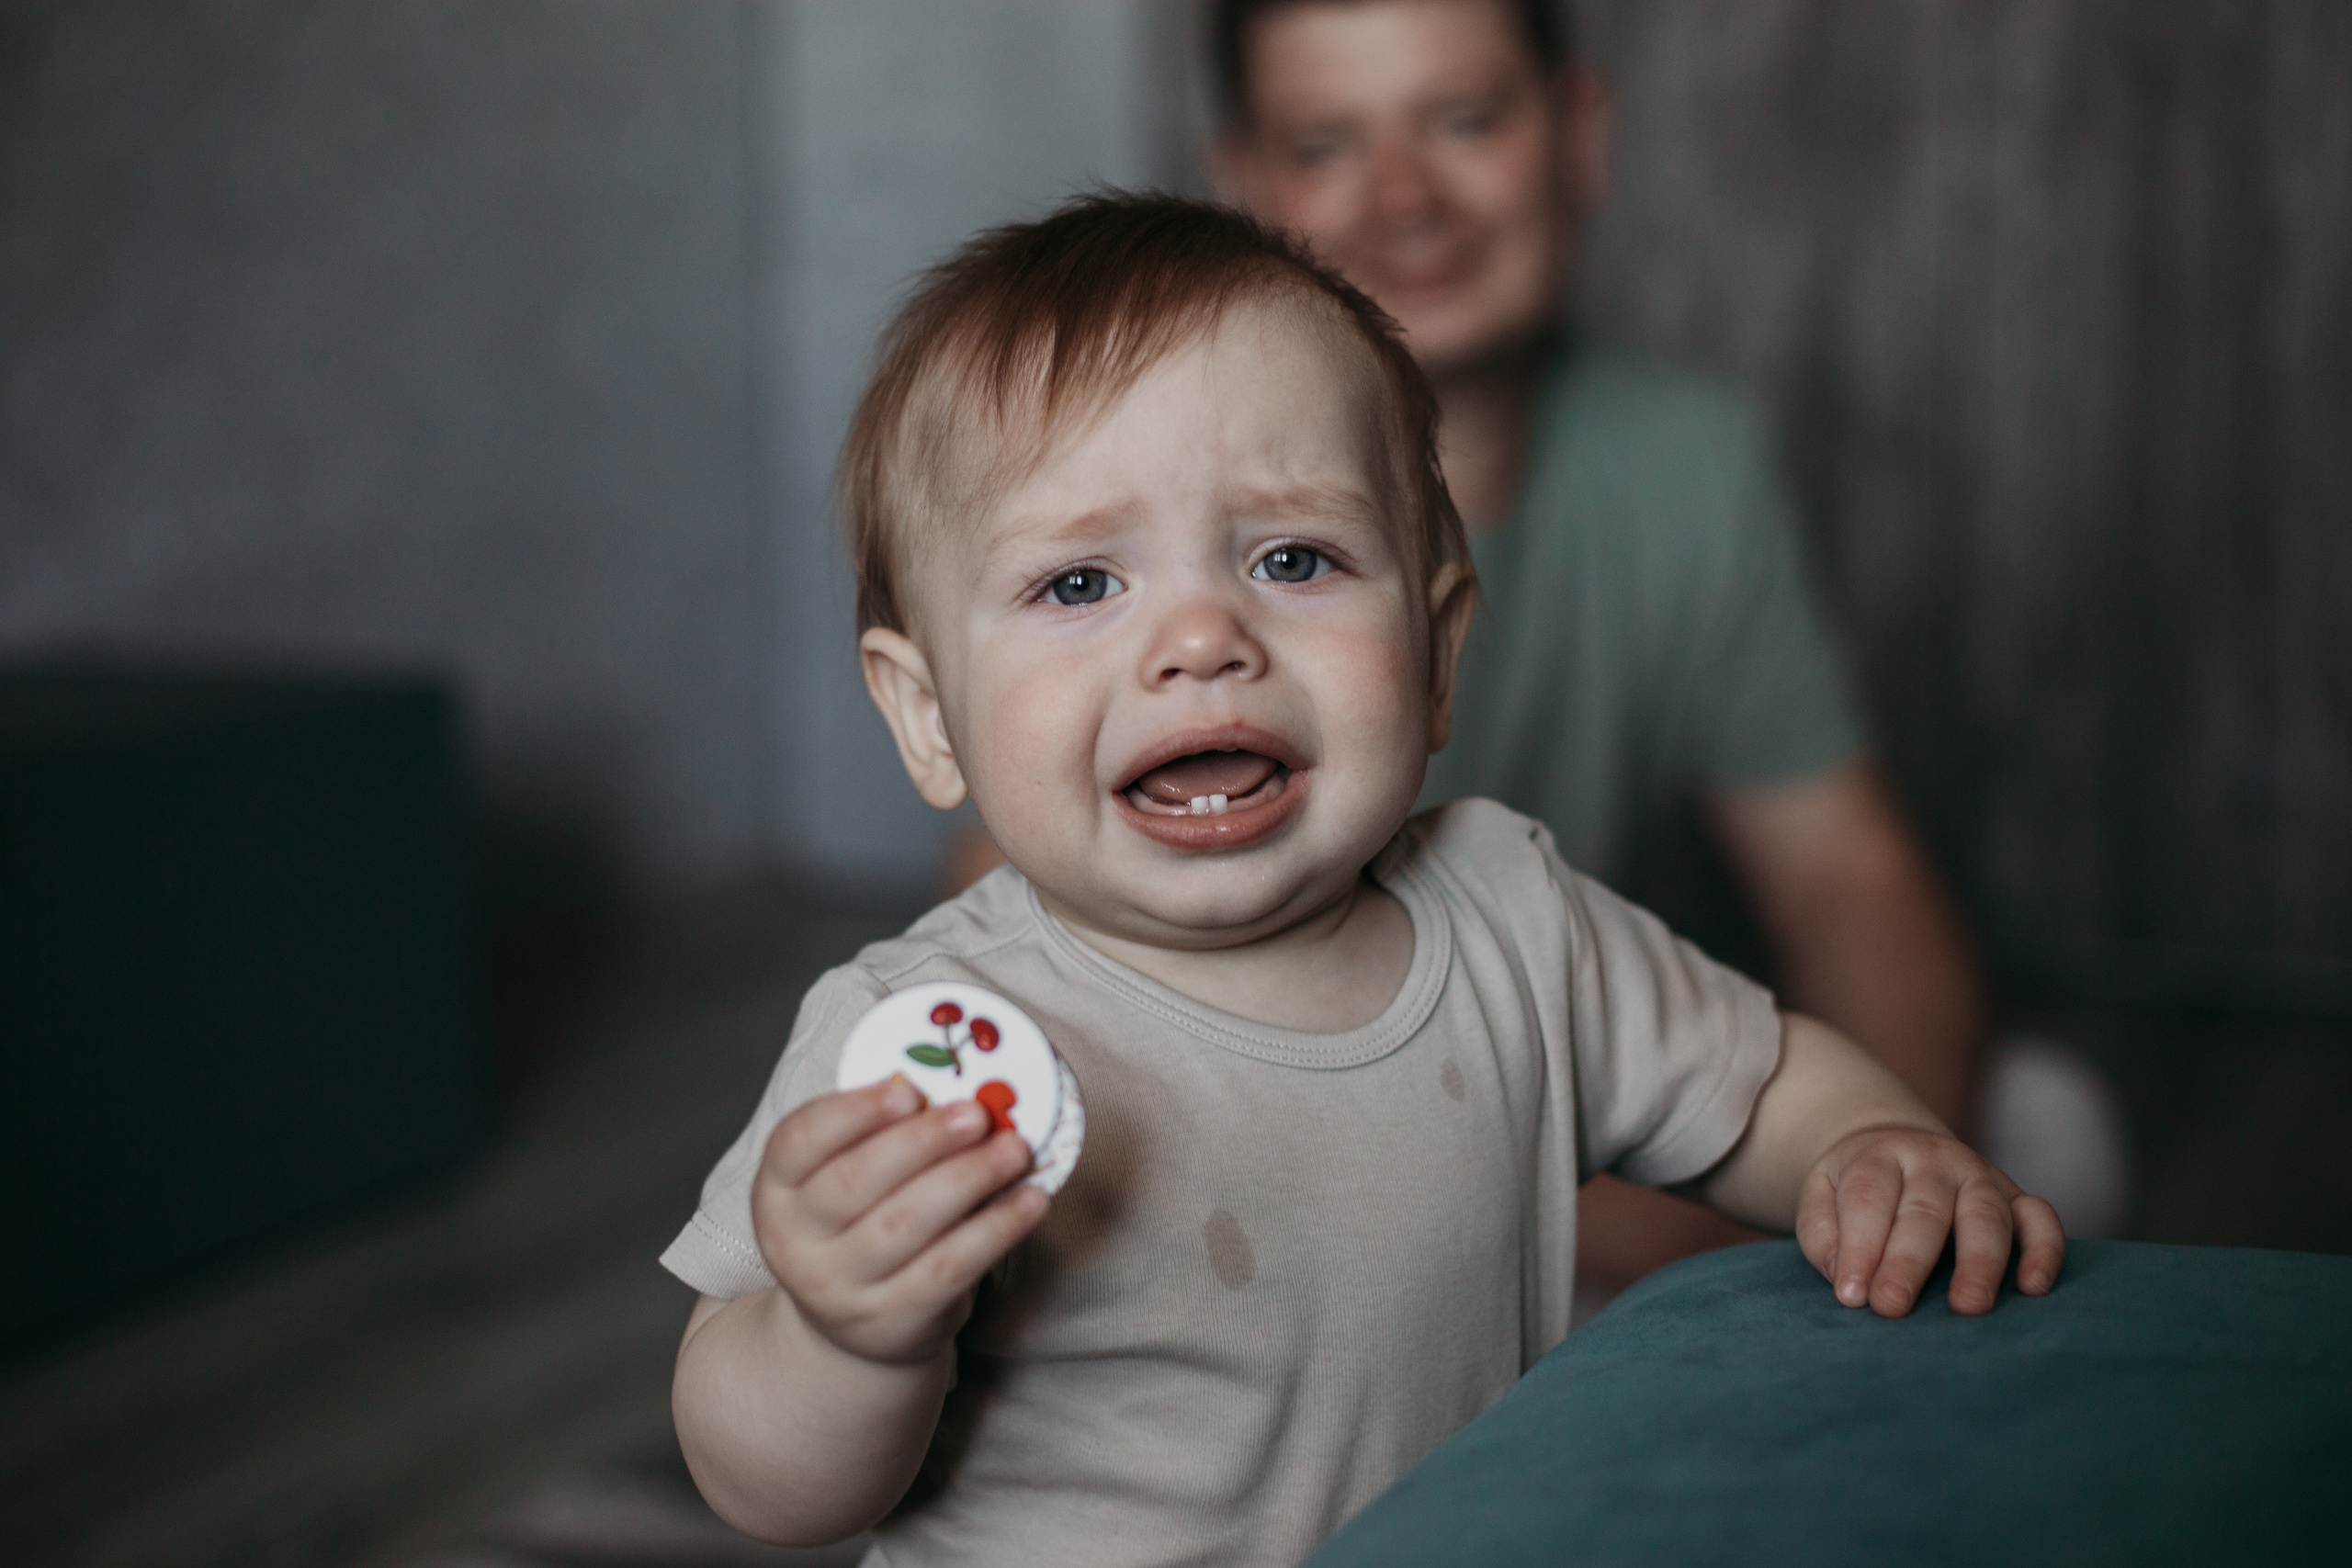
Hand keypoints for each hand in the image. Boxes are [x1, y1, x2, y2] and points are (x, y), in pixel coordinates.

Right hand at [751, 1078, 1046, 1364]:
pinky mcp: (889, 1321)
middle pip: (856, 1181)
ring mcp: (836, 1289)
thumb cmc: (857, 1221)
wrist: (852, 1322)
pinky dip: (995, 1230)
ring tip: (1013, 1151)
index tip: (910, 1089)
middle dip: (923, 1142)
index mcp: (775, 1188)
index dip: (855, 1112)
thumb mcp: (844, 1173)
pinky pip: (949, 1269)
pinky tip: (1028, 1202)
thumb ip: (880, 1133)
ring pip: (906, 1224)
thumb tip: (953, 1091)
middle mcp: (793, 1241)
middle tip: (977, 1115)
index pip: (801, 1140)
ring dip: (969, 1179)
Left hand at [1796, 1125, 2063, 1317]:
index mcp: (1879, 1157)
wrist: (1896, 1147)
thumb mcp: (1820, 1196)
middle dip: (1908, 1262)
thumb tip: (1846, 1281)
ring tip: (1966, 1307)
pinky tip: (2033, 1288)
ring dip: (1979, 1262)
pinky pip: (2040, 1218)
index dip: (1859, 1248)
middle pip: (1924, 1210)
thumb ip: (1823, 1235)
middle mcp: (1933, 1160)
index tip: (1852, 1296)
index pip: (1868, 1199)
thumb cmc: (1853, 1189)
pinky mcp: (2016, 1197)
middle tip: (1892, 1308)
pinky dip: (2045, 1250)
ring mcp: (1980, 1175)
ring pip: (1986, 1214)